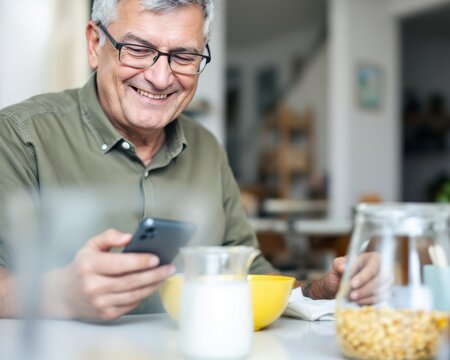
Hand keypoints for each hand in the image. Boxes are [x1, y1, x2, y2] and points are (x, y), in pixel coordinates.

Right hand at [43, 229, 174, 319]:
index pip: (119, 264)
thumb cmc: (81, 267)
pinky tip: (153, 286)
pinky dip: (144, 295)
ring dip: (153, 285)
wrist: (62, 295)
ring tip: (165, 276)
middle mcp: (94, 286)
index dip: (140, 261)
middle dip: (154, 274)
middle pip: (131, 281)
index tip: (156, 258)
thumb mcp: (90, 246)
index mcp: (90, 266)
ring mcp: (100, 303)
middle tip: (169, 267)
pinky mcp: (106, 314)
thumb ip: (109, 237)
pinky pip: (131, 304)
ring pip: (134, 294)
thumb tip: (129, 237)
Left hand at [302, 252, 380, 303]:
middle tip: (351, 295)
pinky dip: (368, 302)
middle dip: (365, 289)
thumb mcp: (337, 266)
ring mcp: (387, 283)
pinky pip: (380, 300)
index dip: (363, 277)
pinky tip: (357, 302)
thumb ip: (338, 264)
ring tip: (352, 299)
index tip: (352, 284)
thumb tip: (342, 267)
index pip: (372, 267)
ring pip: (380, 292)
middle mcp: (384, 270)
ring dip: (366, 297)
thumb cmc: (342, 273)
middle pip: (379, 281)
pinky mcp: (385, 295)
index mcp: (373, 258)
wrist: (341, 286)